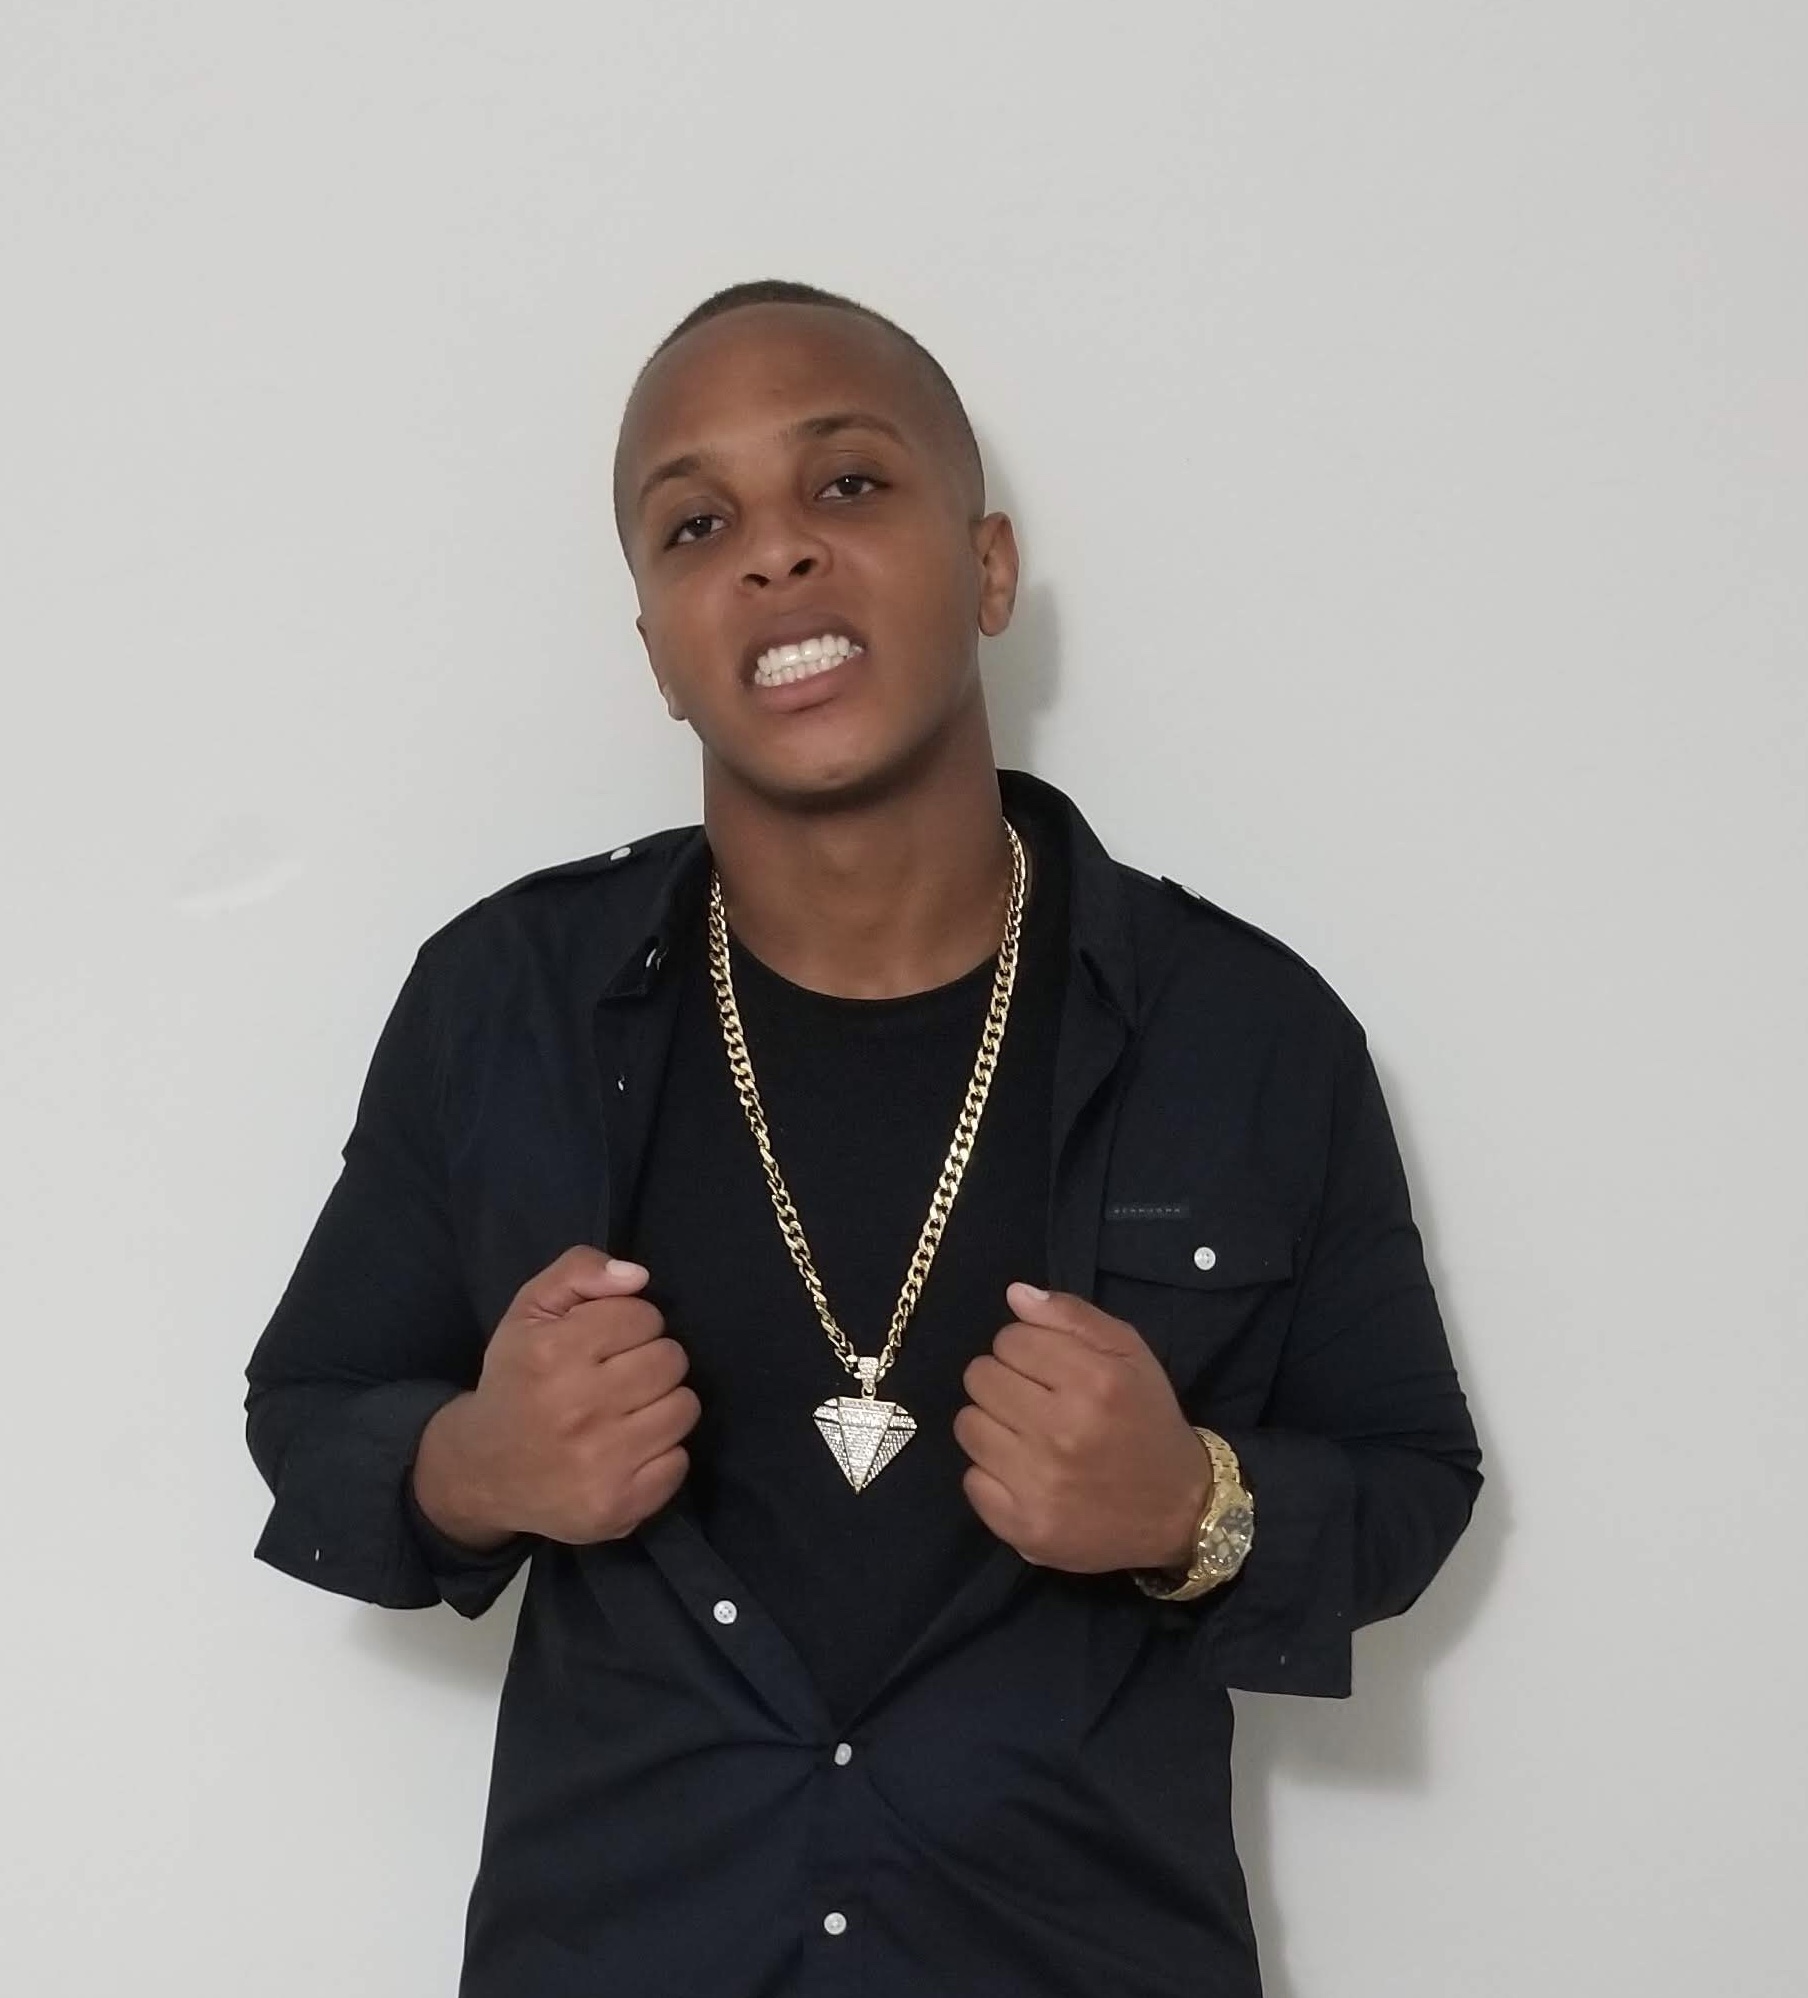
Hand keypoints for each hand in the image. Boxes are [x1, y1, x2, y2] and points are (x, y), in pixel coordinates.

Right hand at [412, 1246, 699, 1548]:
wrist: (482, 1470)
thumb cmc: (517, 1380)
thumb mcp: (530, 1311)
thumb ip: (579, 1271)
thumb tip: (638, 1276)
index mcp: (552, 1354)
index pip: (644, 1315)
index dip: (630, 1323)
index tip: (605, 1343)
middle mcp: (576, 1409)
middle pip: (671, 1360)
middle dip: (650, 1361)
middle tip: (618, 1377)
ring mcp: (599, 1464)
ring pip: (684, 1407)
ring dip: (662, 1404)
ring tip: (626, 1411)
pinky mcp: (617, 1507)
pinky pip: (680, 1461)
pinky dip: (661, 1453)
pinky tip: (627, 1449)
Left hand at [955, 1282, 1211, 1573]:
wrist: (1179, 1511)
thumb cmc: (1149, 1421)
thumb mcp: (1130, 1354)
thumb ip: (1072, 1316)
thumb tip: (1015, 1295)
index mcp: (1093, 1382)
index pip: (1009, 1339)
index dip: (1024, 1348)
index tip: (1047, 1369)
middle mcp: (1063, 1432)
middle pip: (980, 1378)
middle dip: (1004, 1381)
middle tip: (1034, 1401)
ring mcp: (1039, 1485)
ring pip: (968, 1425)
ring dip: (993, 1424)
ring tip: (1027, 1436)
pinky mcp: (1023, 1526)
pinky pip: (971, 1479)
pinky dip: (992, 1474)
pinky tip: (1025, 1474)